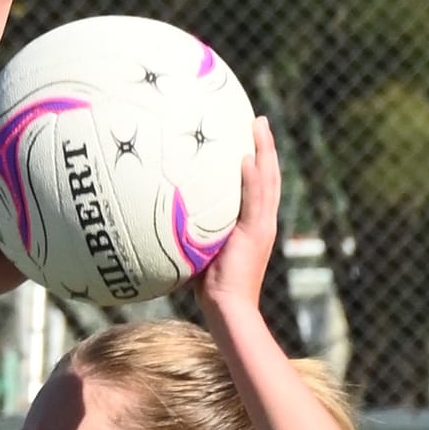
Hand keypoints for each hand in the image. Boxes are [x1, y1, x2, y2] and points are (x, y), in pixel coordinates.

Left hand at [194, 115, 280, 324]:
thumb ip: (190, 233)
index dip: (259, 161)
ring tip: (258, 124)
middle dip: (266, 146)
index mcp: (255, 225)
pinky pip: (255, 199)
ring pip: (267, 180)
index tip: (252, 137)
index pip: (260, 186)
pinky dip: (253, 177)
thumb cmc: (210, 289)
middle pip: (270, 175)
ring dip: (264, 150)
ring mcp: (262, 226)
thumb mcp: (200, 252)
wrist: (228, 308)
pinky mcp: (256, 233)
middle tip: (259, 120)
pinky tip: (247, 157)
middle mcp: (263, 222)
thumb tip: (159, 221)